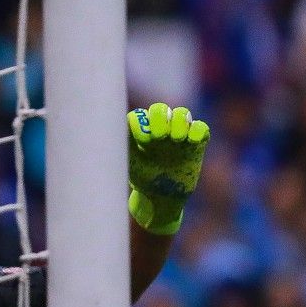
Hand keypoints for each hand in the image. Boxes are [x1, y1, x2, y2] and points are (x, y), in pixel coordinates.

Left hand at [128, 102, 209, 235]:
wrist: (161, 197)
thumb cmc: (141, 179)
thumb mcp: (127, 164)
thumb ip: (121, 149)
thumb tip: (104, 136)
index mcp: (141, 130)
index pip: (139, 115)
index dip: (141, 124)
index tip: (143, 142)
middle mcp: (160, 128)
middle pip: (160, 109)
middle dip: (160, 119)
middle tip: (159, 138)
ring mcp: (179, 134)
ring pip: (182, 114)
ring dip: (179, 122)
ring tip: (176, 139)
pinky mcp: (196, 143)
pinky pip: (201, 128)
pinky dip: (198, 131)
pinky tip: (192, 142)